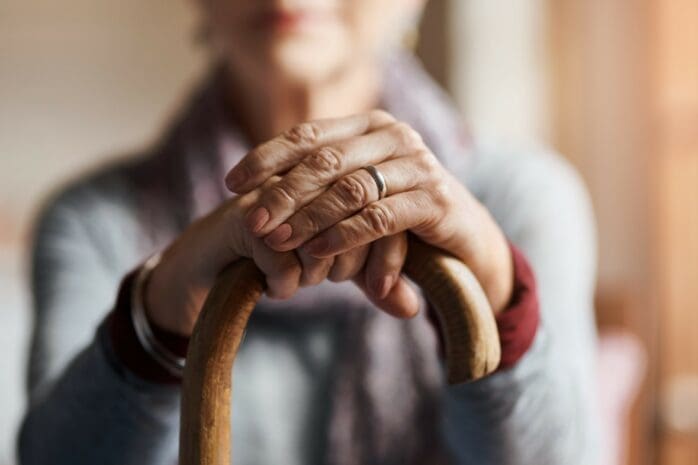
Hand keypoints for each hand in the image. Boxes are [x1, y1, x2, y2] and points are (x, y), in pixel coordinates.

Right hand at [143, 180, 416, 336]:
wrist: (213, 260)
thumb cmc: (284, 256)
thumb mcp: (340, 268)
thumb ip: (378, 282)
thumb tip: (414, 308)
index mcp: (341, 177)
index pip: (386, 211)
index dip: (389, 256)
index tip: (376, 287)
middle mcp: (312, 177)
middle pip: (359, 222)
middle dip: (351, 265)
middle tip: (328, 281)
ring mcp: (278, 192)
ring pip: (322, 240)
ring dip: (317, 273)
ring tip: (303, 283)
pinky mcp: (247, 217)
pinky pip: (284, 258)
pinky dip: (286, 283)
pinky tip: (279, 289)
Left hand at [226, 111, 513, 313]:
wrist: (465, 240)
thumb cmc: (400, 217)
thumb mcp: (357, 196)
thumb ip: (319, 188)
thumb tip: (252, 196)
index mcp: (370, 126)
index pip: (309, 135)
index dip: (266, 157)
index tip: (232, 183)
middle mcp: (394, 136)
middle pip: (325, 161)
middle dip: (281, 193)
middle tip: (251, 221)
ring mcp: (418, 165)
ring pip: (350, 188)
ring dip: (308, 217)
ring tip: (277, 241)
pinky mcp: (434, 200)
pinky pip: (379, 217)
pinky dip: (344, 235)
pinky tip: (316, 251)